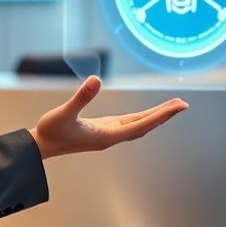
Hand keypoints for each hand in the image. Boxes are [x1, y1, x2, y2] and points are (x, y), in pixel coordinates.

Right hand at [28, 76, 187, 159]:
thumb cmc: (51, 131)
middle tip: (184, 104)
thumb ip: (80, 97)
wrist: (41, 146)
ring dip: (156, 116)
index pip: (141, 124)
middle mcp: (112, 136)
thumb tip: (96, 79)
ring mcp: (108, 134)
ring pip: (139, 125)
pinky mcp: (103, 130)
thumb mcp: (64, 113)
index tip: (178, 107)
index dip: (161, 115)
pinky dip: (144, 117)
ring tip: (173, 107)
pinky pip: (130, 124)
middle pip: (145, 125)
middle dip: (164, 115)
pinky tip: (150, 114)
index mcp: (107, 135)